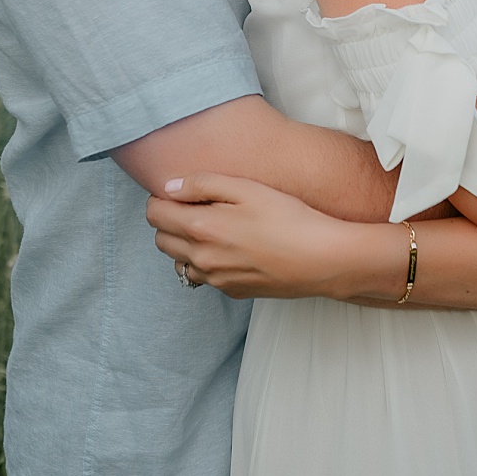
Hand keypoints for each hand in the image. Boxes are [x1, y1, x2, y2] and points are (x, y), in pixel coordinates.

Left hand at [148, 174, 396, 300]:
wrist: (322, 259)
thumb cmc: (290, 219)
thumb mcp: (249, 189)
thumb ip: (203, 184)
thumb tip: (169, 187)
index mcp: (200, 228)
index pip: (155, 214)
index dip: (163, 198)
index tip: (181, 191)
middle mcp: (200, 258)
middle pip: (160, 239)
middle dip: (170, 221)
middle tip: (199, 207)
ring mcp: (214, 279)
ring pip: (179, 261)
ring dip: (185, 245)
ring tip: (216, 229)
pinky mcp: (230, 291)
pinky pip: (203, 277)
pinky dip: (206, 263)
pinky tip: (234, 249)